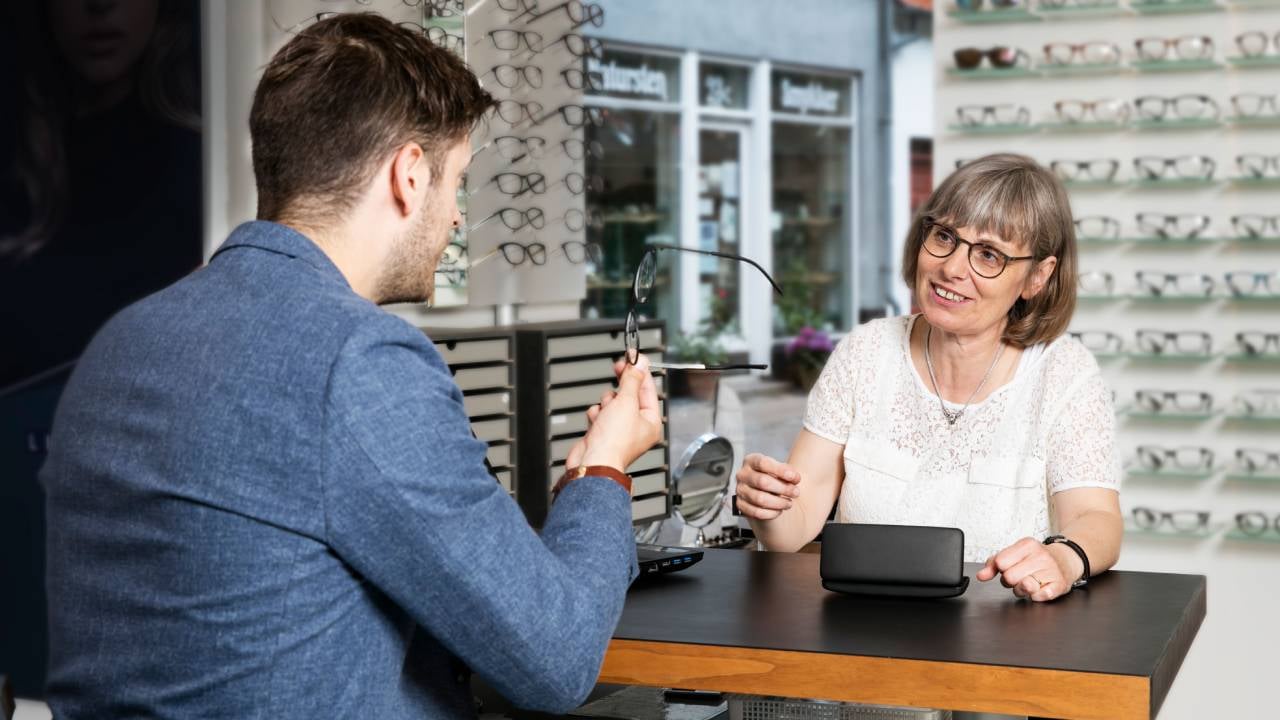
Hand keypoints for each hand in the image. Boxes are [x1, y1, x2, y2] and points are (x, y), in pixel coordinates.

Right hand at [565, 354, 662, 471]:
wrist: (593, 462)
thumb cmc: (614, 442)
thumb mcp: (626, 402)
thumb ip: (632, 380)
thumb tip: (640, 363)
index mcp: (651, 421)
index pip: (648, 389)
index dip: (640, 371)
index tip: (634, 356)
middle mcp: (637, 427)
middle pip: (630, 394)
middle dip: (622, 386)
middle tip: (619, 367)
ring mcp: (620, 430)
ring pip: (613, 403)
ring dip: (607, 402)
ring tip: (606, 410)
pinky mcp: (603, 433)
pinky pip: (601, 413)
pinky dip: (597, 414)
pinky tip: (597, 420)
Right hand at [734, 453, 800, 519]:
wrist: (762, 490)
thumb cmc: (773, 477)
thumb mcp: (780, 470)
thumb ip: (788, 472)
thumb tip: (794, 478)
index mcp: (751, 461)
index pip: (763, 463)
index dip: (781, 471)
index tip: (796, 478)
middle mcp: (742, 474)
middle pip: (762, 482)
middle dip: (783, 488)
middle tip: (796, 492)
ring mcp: (740, 490)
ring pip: (760, 499)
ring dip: (778, 503)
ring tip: (789, 503)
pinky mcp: (740, 505)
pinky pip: (756, 512)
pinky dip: (771, 513)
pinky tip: (779, 510)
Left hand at [976, 537, 1081, 601]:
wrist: (1065, 560)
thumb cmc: (1035, 558)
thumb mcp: (1014, 553)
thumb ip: (993, 563)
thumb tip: (981, 576)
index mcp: (1027, 545)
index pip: (1001, 562)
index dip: (1001, 569)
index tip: (1009, 567)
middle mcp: (1040, 556)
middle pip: (1009, 577)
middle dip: (1010, 582)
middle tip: (1019, 577)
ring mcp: (1051, 570)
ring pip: (1023, 588)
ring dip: (1022, 590)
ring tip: (1028, 583)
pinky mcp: (1060, 584)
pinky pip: (1039, 597)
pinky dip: (1036, 596)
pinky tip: (1039, 589)